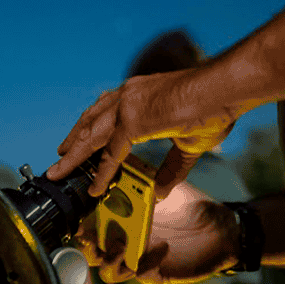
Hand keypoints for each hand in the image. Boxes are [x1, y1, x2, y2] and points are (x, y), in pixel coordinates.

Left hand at [46, 69, 238, 199]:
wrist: (226, 90)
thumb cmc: (215, 109)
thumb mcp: (188, 144)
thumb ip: (171, 168)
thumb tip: (162, 192)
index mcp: (138, 94)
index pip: (106, 113)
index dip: (93, 131)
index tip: (82, 145)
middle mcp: (128, 96)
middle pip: (91, 121)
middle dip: (74, 141)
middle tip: (60, 156)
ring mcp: (128, 105)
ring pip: (91, 136)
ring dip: (73, 156)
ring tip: (58, 171)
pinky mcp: (133, 120)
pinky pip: (111, 153)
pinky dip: (101, 172)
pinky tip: (95, 187)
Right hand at [75, 182, 239, 283]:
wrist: (221, 228)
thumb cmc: (189, 207)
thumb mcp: (162, 190)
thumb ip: (139, 181)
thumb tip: (115, 162)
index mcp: (120, 222)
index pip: (88, 226)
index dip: (78, 222)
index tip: (78, 213)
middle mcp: (123, 244)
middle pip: (89, 252)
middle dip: (85, 246)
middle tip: (88, 236)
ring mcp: (136, 262)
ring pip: (107, 271)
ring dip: (109, 259)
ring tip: (120, 246)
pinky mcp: (153, 275)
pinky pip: (140, 276)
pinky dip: (146, 264)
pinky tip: (162, 248)